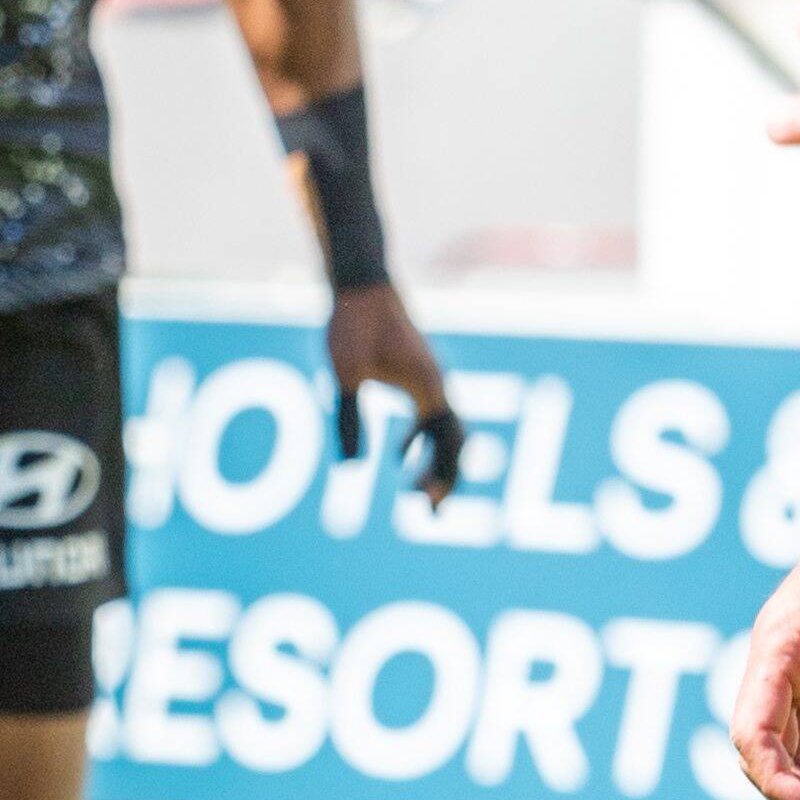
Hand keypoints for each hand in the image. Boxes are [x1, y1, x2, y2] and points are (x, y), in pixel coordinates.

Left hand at [331, 285, 463, 501]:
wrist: (360, 284)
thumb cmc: (352, 326)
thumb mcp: (345, 375)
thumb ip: (349, 420)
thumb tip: (350, 468)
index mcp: (428, 389)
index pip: (447, 444)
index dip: (440, 477)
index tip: (424, 506)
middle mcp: (437, 387)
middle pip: (454, 443)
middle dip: (445, 479)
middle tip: (430, 515)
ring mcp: (429, 381)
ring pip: (445, 431)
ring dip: (435, 463)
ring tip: (416, 493)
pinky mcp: (417, 376)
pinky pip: (430, 416)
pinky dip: (421, 440)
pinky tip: (396, 456)